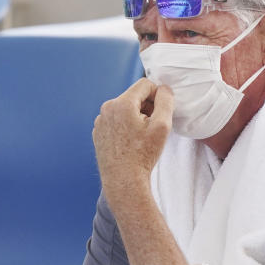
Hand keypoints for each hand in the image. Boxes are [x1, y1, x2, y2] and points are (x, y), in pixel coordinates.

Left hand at [92, 78, 173, 204]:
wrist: (123, 180)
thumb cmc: (142, 155)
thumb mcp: (162, 126)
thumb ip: (165, 101)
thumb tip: (164, 89)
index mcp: (122, 103)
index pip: (145, 84)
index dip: (157, 95)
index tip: (160, 113)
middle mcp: (107, 108)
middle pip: (134, 96)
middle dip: (146, 107)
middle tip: (152, 128)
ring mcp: (101, 121)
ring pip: (125, 109)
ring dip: (136, 117)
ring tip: (141, 138)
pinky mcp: (99, 132)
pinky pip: (116, 121)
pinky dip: (125, 127)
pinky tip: (131, 143)